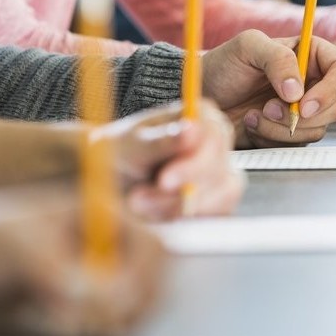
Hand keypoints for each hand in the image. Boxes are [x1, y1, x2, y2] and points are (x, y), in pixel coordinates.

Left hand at [0, 192, 165, 335]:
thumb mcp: (14, 249)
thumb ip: (56, 274)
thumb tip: (95, 307)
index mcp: (100, 217)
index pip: (152, 248)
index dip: (146, 278)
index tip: (119, 305)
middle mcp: (108, 253)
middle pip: (152, 288)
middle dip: (132, 311)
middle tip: (93, 327)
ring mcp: (99, 287)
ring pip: (132, 318)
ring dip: (109, 331)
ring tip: (61, 328)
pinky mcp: (84, 317)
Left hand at [94, 102, 244, 220]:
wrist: (114, 181)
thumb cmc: (122, 154)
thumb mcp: (132, 146)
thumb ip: (160, 141)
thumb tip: (189, 130)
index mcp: (202, 116)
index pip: (213, 137)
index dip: (192, 163)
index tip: (164, 181)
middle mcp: (217, 143)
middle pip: (218, 170)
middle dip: (178, 192)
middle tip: (139, 199)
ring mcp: (222, 173)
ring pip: (219, 197)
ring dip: (175, 208)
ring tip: (139, 204)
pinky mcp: (219, 201)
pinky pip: (214, 215)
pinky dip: (183, 219)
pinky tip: (156, 214)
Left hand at [200, 29, 335, 147]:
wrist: (204, 93)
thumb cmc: (224, 64)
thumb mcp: (247, 47)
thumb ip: (278, 58)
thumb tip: (298, 91)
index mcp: (312, 55)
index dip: (332, 90)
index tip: (303, 105)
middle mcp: (314, 82)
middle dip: (302, 115)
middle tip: (266, 108)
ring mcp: (304, 110)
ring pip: (317, 130)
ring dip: (282, 128)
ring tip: (252, 115)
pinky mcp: (290, 132)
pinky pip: (297, 145)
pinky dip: (272, 138)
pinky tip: (251, 125)